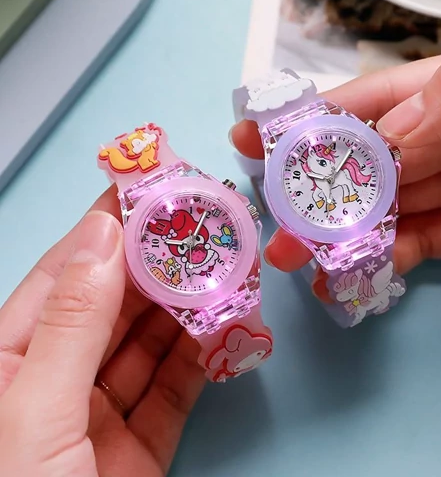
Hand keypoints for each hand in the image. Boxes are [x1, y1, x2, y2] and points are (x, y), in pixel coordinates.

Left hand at [0, 186, 204, 475]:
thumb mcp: (30, 412)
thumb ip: (71, 322)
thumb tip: (105, 235)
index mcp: (8, 357)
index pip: (68, 272)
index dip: (107, 225)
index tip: (147, 186)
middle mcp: (55, 376)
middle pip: (117, 301)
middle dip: (161, 262)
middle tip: (203, 222)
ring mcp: (99, 412)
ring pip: (151, 341)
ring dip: (189, 304)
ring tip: (227, 266)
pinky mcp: (138, 445)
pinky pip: (175, 388)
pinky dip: (203, 356)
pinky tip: (228, 327)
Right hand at [230, 35, 440, 301]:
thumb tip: (390, 137)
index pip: (369, 103)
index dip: (312, 120)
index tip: (261, 137)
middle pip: (367, 165)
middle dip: (316, 189)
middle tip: (275, 214)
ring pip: (386, 211)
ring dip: (340, 234)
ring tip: (299, 256)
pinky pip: (420, 246)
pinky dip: (382, 260)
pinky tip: (351, 273)